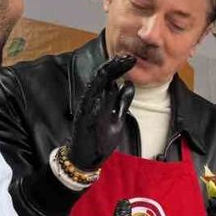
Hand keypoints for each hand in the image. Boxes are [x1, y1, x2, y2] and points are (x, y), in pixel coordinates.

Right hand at [66, 55, 136, 170]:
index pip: (109, 78)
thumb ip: (122, 102)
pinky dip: (99, 90)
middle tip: (129, 57)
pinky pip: (90, 100)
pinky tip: (109, 81)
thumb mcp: (116, 118)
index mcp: (99, 99)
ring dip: (109, 72)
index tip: (131, 59)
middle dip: (115, 65)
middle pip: (102, 77)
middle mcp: (91, 100)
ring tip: (121, 63)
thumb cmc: (100, 138)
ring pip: (96, 84)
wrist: (85, 158)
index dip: (119, 67)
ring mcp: (87, 108)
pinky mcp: (84, 118)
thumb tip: (129, 84)